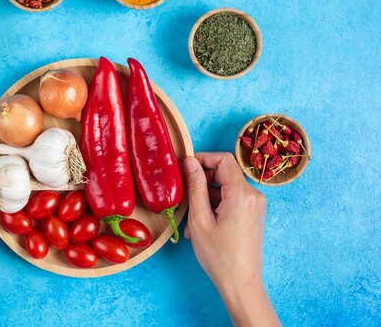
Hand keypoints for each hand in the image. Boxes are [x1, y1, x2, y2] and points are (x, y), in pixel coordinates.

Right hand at [183, 153, 279, 326]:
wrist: (241, 283)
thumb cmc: (219, 255)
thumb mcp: (200, 219)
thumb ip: (196, 186)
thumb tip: (190, 162)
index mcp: (242, 194)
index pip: (224, 160)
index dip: (203, 158)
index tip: (186, 167)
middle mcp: (253, 195)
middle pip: (225, 173)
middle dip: (202, 181)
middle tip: (185, 196)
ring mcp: (255, 205)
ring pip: (226, 188)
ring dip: (206, 197)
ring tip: (191, 219)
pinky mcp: (253, 214)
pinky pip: (232, 200)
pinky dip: (216, 206)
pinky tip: (202, 224)